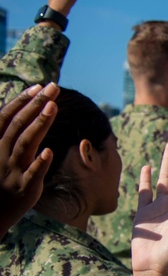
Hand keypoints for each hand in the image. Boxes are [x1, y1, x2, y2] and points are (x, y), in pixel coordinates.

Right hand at [0, 84, 57, 237]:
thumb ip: (9, 136)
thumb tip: (23, 113)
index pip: (7, 116)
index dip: (23, 101)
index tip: (39, 86)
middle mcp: (1, 154)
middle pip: (19, 124)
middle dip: (36, 104)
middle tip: (54, 88)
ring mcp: (12, 170)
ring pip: (26, 143)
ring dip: (40, 124)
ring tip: (53, 107)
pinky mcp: (24, 188)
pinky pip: (32, 174)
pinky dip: (39, 163)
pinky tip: (50, 151)